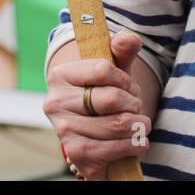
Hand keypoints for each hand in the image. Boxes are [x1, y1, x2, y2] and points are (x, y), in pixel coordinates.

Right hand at [43, 31, 151, 179]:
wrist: (93, 123)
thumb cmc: (104, 89)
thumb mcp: (114, 66)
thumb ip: (123, 48)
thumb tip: (128, 40)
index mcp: (61, 75)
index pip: (104, 69)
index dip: (124, 79)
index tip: (127, 85)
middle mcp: (55, 103)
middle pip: (112, 99)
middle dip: (134, 103)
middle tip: (135, 106)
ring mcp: (63, 131)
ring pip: (117, 125)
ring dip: (138, 125)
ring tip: (139, 123)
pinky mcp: (76, 154)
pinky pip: (115, 149)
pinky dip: (134, 146)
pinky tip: (136, 141)